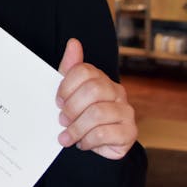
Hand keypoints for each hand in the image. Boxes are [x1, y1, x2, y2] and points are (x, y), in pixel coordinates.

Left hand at [55, 39, 136, 159]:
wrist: (98, 144)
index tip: (57, 101)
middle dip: (72, 108)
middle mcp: (117, 91)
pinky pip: (105, 133)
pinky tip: (83, 143)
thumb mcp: (70, 93)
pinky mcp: (129, 132)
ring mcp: (126, 111)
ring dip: (77, 128)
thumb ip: (69, 69)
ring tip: (68, 136)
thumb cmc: (81, 115)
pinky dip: (88, 140)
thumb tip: (73, 42)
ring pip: (97, 114)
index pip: (84, 70)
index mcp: (101, 78)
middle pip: (93, 90)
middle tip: (62, 120)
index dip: (67, 86)